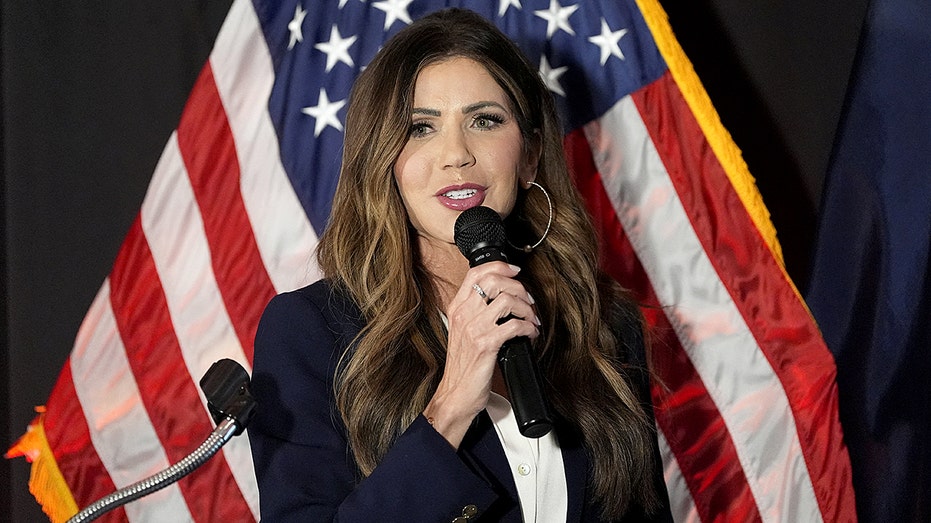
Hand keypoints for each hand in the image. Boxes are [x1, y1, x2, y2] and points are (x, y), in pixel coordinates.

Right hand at [423, 261, 539, 447]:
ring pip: (507, 300)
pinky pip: (514, 325)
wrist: (456, 394)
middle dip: (518, 287)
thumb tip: (502, 297)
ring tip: (531, 319)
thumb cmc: (463, 365)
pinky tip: (530, 334)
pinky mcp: (486, 344)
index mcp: (457, 308)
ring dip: (527, 308)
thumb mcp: (463, 332)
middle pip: (494, 280)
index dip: (499, 266)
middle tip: (528, 300)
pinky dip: (528, 327)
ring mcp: (474, 328)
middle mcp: (464, 314)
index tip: (515, 270)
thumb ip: (476, 312)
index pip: (476, 273)